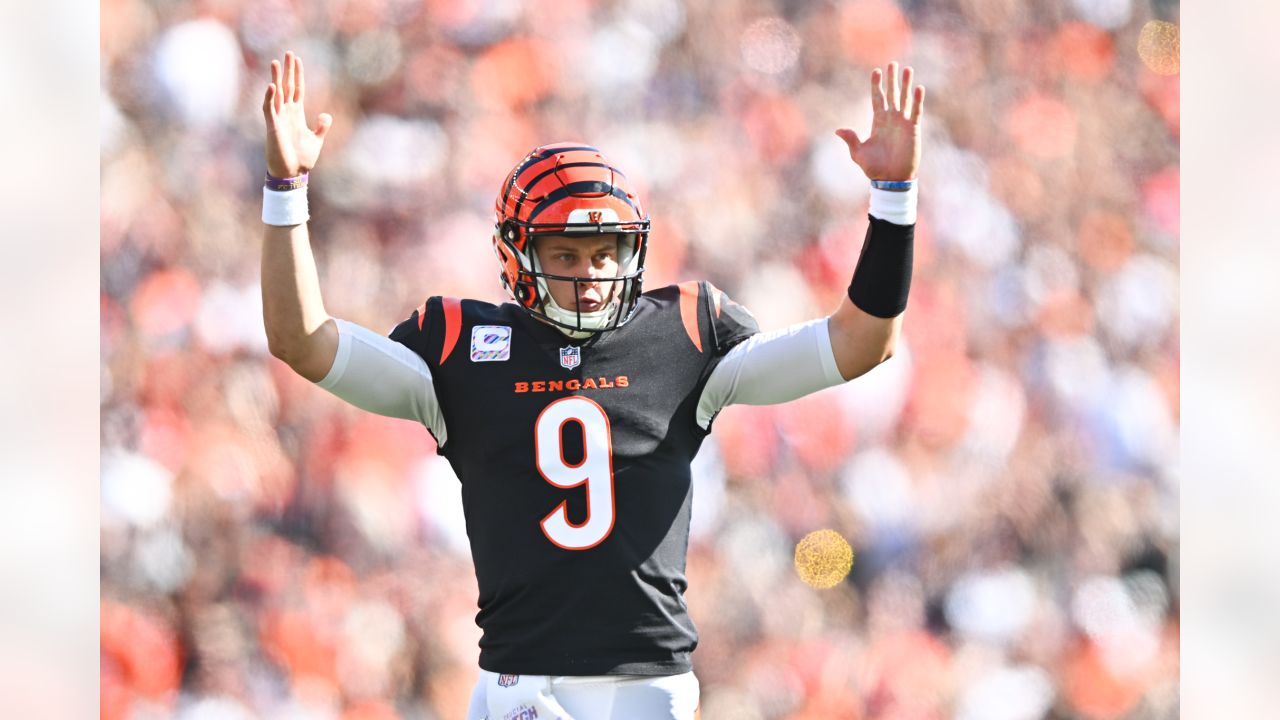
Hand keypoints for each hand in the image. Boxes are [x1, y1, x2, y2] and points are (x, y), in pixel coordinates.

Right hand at [262, 51, 332, 177]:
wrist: (292, 174)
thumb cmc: (301, 159)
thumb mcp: (316, 140)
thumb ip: (322, 127)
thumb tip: (326, 115)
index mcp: (297, 114)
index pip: (297, 89)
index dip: (298, 75)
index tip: (297, 59)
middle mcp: (287, 113)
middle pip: (287, 86)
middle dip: (288, 70)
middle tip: (288, 53)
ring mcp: (279, 118)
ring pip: (276, 93)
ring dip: (276, 78)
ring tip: (276, 62)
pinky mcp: (273, 126)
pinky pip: (269, 109)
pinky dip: (269, 97)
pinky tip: (271, 85)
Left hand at [835, 62, 923, 182]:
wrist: (891, 179)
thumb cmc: (874, 168)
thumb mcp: (858, 153)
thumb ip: (851, 139)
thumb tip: (838, 129)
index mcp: (878, 122)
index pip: (877, 99)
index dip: (877, 85)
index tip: (876, 71)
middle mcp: (891, 119)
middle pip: (892, 94)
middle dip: (892, 79)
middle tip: (893, 63)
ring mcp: (902, 123)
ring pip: (905, 99)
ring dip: (906, 85)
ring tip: (907, 69)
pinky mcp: (913, 129)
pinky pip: (916, 111)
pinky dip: (917, 100)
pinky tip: (918, 88)